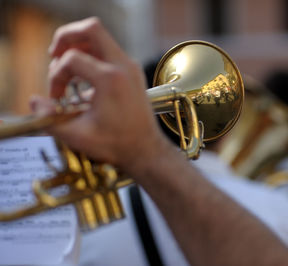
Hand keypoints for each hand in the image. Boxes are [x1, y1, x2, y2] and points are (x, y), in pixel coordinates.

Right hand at [31, 18, 170, 174]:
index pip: (72, 59)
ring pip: (101, 38)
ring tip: (66, 66)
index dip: (56, 76)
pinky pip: (109, 51)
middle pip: (91, 29)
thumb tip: (36, 102)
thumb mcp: (78, 136)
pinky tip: (83, 77)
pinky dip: (92, 55)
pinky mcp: (133, 72)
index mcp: (110, 79)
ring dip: (79, 46)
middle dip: (67, 37)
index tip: (57, 98)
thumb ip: (51, 119)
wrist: (145, 149)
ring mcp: (130, 67)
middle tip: (54, 55)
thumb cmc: (117, 144)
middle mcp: (123, 66)